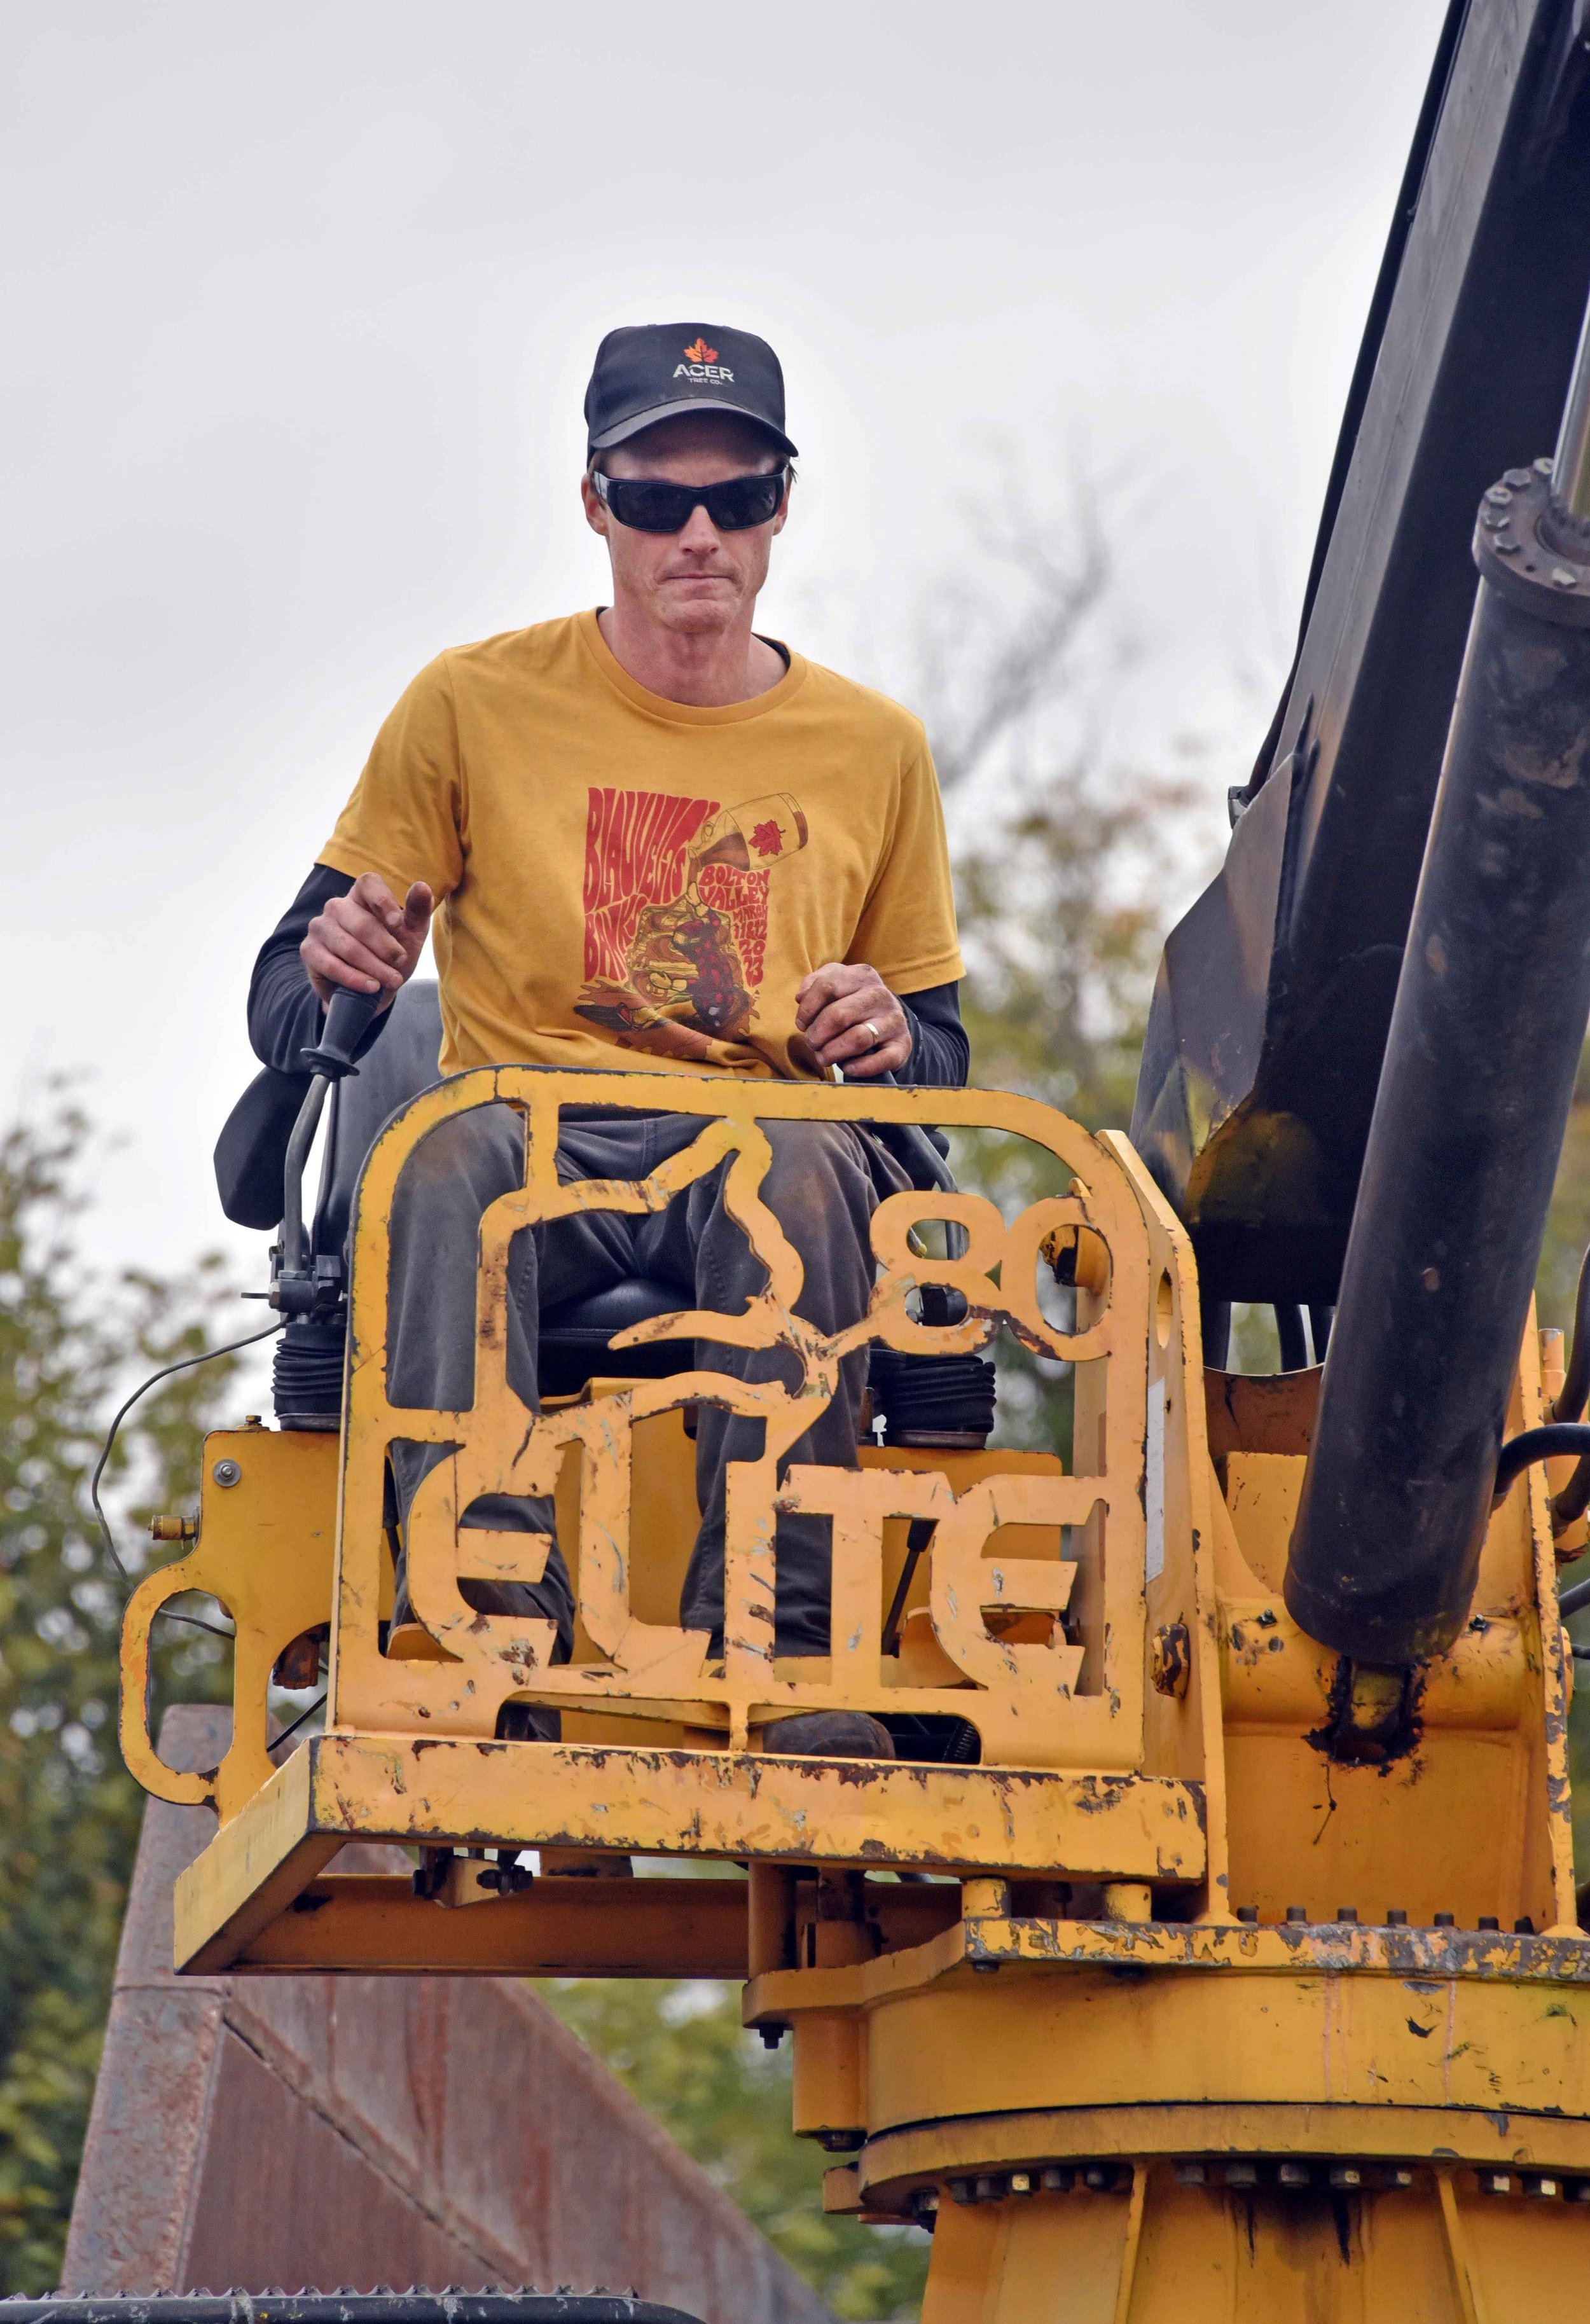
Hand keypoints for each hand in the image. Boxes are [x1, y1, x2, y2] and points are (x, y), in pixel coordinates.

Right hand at [302, 871, 432, 1007]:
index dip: (383, 901)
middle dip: (386, 947)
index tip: (398, 924)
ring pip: (348, 947)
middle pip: (361, 922)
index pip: (368, 883)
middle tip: (400, 963)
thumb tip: (422, 886)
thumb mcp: (411, 935)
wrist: (369, 991)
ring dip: (374, 967)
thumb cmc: (390, 955)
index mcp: (362, 896)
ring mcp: (320, 927)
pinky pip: (332, 965)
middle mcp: (337, 907)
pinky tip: (371, 987)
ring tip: (391, 981)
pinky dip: (355, 979)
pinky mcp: (309, 950)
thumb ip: (417, 911)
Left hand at [795, 962, 911, 1078]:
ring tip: (823, 1056)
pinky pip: (882, 1059)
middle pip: (839, 1015)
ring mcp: (894, 1020)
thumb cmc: (851, 1004)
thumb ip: (814, 985)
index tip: (802, 1023)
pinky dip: (860, 1067)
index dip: (807, 1009)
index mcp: (862, 975)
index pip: (827, 987)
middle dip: (817, 1034)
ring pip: (858, 1038)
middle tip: (812, 1043)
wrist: (887, 1022)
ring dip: (832, 1052)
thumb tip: (801, 997)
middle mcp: (880, 994)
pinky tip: (848, 1067)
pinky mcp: (903, 1044)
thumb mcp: (834, 985)